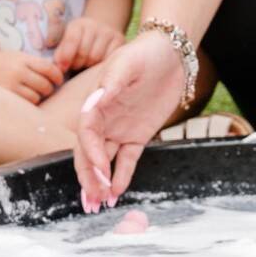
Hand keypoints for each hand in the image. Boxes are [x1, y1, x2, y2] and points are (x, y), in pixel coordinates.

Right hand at [0, 51, 64, 103]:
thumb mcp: (14, 57)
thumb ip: (33, 64)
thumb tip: (58, 75)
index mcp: (22, 59)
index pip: (49, 68)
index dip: (58, 76)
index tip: (58, 81)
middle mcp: (17, 71)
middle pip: (45, 85)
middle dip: (49, 89)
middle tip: (45, 90)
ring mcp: (9, 86)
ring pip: (36, 97)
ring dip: (38, 98)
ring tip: (32, 95)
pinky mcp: (4, 98)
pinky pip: (24, 105)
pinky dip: (27, 104)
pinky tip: (23, 101)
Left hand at [54, 17, 123, 73]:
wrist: (102, 29)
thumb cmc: (80, 41)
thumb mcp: (66, 40)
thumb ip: (60, 51)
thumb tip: (57, 65)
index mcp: (79, 24)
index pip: (72, 40)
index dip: (65, 56)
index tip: (62, 67)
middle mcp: (95, 26)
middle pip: (84, 52)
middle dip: (77, 63)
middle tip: (75, 66)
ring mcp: (109, 33)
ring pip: (96, 58)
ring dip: (89, 66)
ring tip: (86, 65)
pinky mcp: (120, 42)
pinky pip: (108, 60)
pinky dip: (101, 65)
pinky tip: (97, 64)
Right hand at [75, 32, 185, 210]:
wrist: (168, 53)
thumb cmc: (143, 54)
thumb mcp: (125, 64)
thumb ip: (110, 84)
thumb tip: (94, 103)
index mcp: (95, 104)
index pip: (86, 135)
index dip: (91, 154)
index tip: (101, 170)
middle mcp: (103, 120)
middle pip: (89, 153)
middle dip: (89, 177)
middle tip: (93, 199)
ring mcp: (119, 129)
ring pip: (105, 161)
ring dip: (101, 181)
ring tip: (101, 203)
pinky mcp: (137, 135)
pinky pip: (127, 159)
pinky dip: (122, 175)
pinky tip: (118, 191)